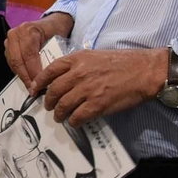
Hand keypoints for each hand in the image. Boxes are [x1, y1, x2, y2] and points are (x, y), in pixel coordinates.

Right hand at [5, 13, 73, 89]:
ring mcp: (10, 38)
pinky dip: (18, 71)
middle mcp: (16, 33)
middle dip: (26, 77)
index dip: (33, 71)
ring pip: (13, 62)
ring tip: (31, 87)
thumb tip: (49, 78)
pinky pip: (11, 61)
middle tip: (33, 90)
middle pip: (18, 60)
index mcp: (29, 30)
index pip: (29, 55)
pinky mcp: (8, 44)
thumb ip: (51, 56)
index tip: (39, 85)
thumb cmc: (56, 31)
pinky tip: (26, 78)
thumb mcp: (58, 40)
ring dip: (21, 76)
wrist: (51, 22)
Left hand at [30, 47, 166, 124]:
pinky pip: (77, 116)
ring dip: (59, 114)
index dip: (39, 82)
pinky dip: (73, 121)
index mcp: (77, 59)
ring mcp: (87, 90)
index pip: (49, 71)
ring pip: (63, 106)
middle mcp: (78, 74)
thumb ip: (79, 65)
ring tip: (60, 117)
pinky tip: (74, 122)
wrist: (143, 71)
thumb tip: (65, 77)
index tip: (34, 90)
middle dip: (48, 101)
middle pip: (53, 91)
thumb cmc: (123, 62)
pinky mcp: (97, 104)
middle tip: (48, 106)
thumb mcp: (95, 56)